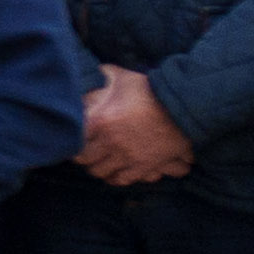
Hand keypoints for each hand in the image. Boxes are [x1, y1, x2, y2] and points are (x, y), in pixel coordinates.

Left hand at [77, 70, 197, 187]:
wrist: (183, 105)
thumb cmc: (151, 88)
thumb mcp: (121, 77)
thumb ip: (102, 76)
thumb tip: (90, 73)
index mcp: (100, 121)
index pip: (73, 141)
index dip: (70, 141)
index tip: (70, 138)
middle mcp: (110, 142)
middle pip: (86, 161)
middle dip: (84, 157)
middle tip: (84, 151)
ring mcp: (128, 157)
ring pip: (102, 173)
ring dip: (98, 168)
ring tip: (99, 161)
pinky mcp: (145, 166)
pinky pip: (123, 180)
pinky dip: (116, 178)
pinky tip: (114, 173)